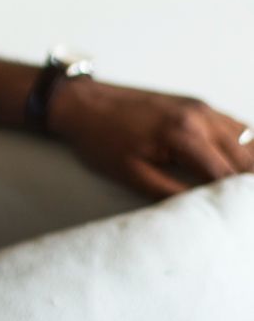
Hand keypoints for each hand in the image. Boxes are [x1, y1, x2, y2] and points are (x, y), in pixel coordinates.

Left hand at [49, 79, 253, 198]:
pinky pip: (236, 126)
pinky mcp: (198, 104)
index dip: (236, 199)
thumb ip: (170, 193)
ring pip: (248, 139)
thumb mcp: (132, 174)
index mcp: (184, 135)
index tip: (239, 217)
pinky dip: (245, 146)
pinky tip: (240, 164)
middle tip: (243, 207)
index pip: (226, 175)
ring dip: (249, 165)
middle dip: (247, 184)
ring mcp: (202, 107)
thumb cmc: (101, 139)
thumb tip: (201, 211)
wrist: (83, 103)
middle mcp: (201, 116)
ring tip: (243, 192)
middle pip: (246, 157)